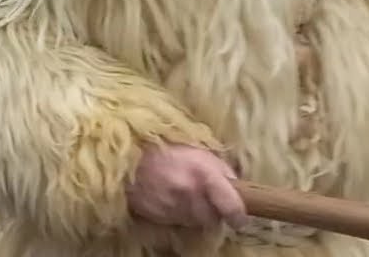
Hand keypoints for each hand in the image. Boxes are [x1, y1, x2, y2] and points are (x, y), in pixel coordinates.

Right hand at [127, 144, 246, 229]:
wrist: (128, 155)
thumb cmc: (167, 147)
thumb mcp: (200, 151)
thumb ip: (221, 170)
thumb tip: (237, 189)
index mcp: (205, 175)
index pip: (232, 207)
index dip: (239, 216)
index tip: (240, 219)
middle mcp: (191, 194)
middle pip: (213, 219)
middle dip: (213, 211)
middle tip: (206, 198)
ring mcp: (173, 208)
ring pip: (196, 222)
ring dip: (195, 213)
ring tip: (185, 195)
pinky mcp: (159, 216)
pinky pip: (177, 221)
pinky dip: (178, 214)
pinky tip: (171, 198)